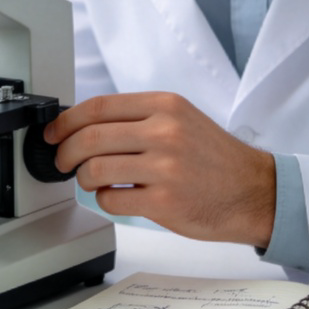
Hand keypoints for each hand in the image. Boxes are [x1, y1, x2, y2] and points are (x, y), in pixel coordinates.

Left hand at [45, 92, 275, 247]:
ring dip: (83, 178)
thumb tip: (85, 125)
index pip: (98, 107)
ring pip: (95, 169)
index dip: (66, 121)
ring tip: (92, 181)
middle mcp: (164, 132)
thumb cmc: (214, 158)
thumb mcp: (181, 119)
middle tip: (62, 161)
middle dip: (65, 152)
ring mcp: (164, 167)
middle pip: (90, 137)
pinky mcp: (164, 202)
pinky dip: (104, 200)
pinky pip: (111, 199)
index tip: (54, 133)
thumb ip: (139, 118)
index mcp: (165, 106)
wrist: (254, 191)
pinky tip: (116, 196)